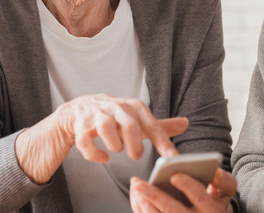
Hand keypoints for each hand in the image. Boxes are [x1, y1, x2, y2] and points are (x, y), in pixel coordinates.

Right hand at [16, 94, 187, 183]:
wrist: (78, 111)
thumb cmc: (113, 117)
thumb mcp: (137, 119)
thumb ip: (159, 125)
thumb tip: (185, 123)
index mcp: (133, 106)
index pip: (152, 124)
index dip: (163, 142)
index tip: (172, 158)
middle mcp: (115, 107)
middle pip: (129, 125)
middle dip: (135, 145)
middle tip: (137, 156)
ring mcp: (96, 114)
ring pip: (106, 129)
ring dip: (114, 145)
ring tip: (116, 151)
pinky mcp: (79, 124)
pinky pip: (85, 140)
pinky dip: (94, 154)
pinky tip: (102, 158)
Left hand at [129, 168, 236, 212]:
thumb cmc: (213, 201)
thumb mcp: (225, 191)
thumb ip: (222, 181)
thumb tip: (213, 173)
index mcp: (214, 211)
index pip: (201, 197)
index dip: (188, 186)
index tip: (175, 175)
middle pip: (173, 211)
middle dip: (154, 196)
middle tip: (138, 182)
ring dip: (143, 204)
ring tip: (136, 186)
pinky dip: (141, 209)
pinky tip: (137, 197)